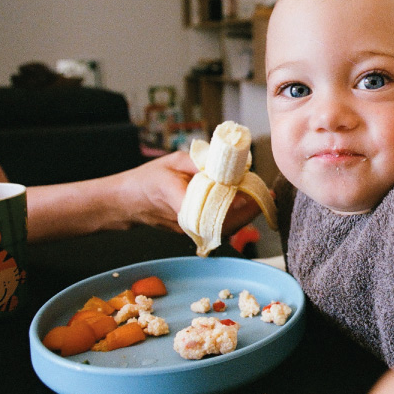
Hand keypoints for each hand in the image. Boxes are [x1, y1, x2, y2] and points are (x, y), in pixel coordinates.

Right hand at [111, 151, 265, 235]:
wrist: (128, 202)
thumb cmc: (148, 179)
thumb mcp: (173, 162)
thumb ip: (199, 162)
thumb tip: (227, 160)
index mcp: (177, 199)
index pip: (209, 209)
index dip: (232, 205)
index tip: (248, 196)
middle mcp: (185, 221)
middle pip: (223, 223)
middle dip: (248, 210)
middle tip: (266, 194)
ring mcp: (190, 230)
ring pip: (223, 229)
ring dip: (245, 215)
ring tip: (262, 198)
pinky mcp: (193, 232)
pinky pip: (218, 228)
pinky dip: (235, 218)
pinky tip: (248, 205)